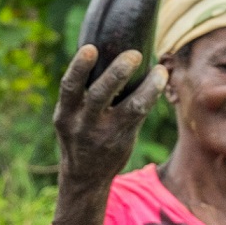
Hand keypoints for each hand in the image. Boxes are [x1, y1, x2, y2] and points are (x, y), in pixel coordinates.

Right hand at [54, 46, 160, 190]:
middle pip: (99, 95)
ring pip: (128, 108)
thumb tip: (107, 53)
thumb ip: (82, 94)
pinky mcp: (122, 140)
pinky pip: (141, 115)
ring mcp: (104, 134)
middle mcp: (83, 124)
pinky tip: (160, 78)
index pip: (69, 87)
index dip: (79, 67)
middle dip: (116, 73)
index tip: (90, 48)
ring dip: (145, 87)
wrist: (84, 176)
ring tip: (159, 70)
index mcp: (65, 113)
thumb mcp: (71, 117)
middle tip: (134, 54)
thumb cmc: (79, 134)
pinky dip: (151, 95)